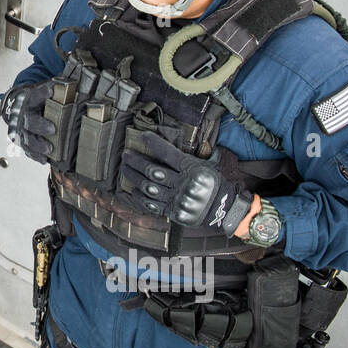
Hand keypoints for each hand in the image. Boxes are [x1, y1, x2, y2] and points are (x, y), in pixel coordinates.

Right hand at [0, 81, 53, 163]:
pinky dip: (35, 156)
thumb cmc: (36, 101)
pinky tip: (44, 159)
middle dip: (40, 125)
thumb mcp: (44, 90)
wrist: (20, 108)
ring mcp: (22, 131)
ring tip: (49, 149)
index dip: (42, 93)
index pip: (34, 95)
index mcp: (29, 101)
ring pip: (27, 139)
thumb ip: (56, 88)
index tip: (50, 90)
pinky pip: (28, 151)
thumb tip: (72, 85)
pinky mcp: (24, 142)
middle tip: (52, 129)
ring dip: (38, 145)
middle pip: (30, 121)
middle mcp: (23, 116)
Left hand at [118, 133, 251, 233]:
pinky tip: (133, 190)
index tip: (143, 136)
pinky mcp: (172, 212)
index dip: (154, 143)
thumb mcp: (210, 165)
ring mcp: (176, 199)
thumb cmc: (213, 183)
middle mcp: (182, 183)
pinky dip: (139, 197)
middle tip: (125, 154)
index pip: (169, 153)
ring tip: (124, 169)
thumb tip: (192, 136)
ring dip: (133, 177)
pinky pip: (151, 205)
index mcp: (191, 169)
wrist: (223, 208)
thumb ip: (197, 153)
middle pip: (152, 171)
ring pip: (148, 187)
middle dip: (135, 161)